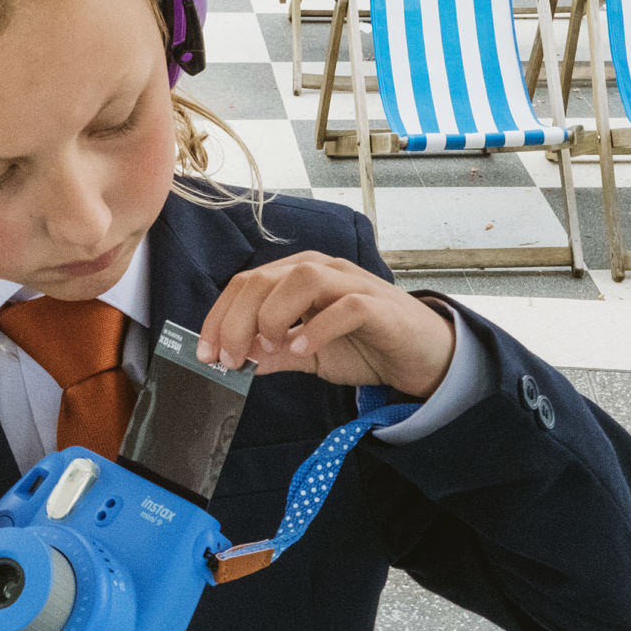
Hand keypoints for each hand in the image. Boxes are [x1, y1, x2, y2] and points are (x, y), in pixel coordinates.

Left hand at [195, 252, 454, 400]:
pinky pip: (345, 305)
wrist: (423, 356)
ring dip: (273, 314)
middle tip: (229, 359)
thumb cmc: (365, 345)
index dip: (220, 317)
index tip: (207, 354)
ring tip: (268, 347)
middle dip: (237, 320)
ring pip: (301, 277)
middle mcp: (322, 270)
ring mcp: (352, 283)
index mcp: (298, 276)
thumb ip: (273, 353)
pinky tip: (305, 348)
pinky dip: (319, 326)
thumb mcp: (308, 353)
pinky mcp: (378, 305)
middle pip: (264, 279)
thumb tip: (234, 361)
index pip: (246, 284)